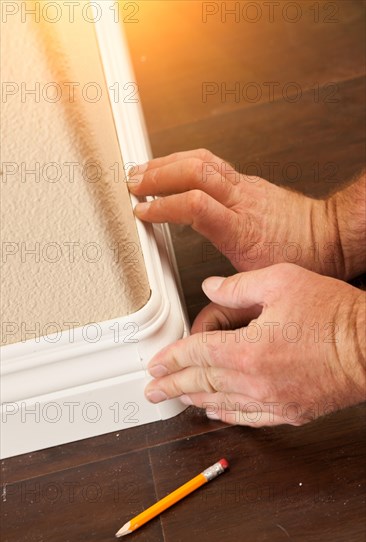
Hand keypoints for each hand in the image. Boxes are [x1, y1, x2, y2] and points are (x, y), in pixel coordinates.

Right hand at [128, 149, 344, 277]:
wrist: (330, 236)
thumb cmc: (301, 257)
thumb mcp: (259, 280)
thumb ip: (228, 291)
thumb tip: (204, 310)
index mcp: (241, 229)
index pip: (194, 206)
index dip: (161, 206)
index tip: (140, 213)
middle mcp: (241, 201)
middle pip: (193, 172)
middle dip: (156, 175)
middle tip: (132, 183)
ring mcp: (245, 187)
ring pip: (202, 160)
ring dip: (167, 162)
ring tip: (144, 170)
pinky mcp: (248, 182)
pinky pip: (212, 162)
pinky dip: (186, 161)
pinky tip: (175, 167)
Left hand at [144, 264, 364, 426]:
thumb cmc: (334, 313)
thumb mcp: (281, 281)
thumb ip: (238, 286)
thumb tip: (210, 288)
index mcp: (249, 349)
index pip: (196, 354)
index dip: (171, 358)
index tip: (155, 364)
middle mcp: (255, 380)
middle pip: (202, 384)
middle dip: (173, 386)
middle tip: (152, 391)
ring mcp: (273, 400)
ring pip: (221, 404)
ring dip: (194, 402)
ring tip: (175, 400)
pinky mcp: (290, 411)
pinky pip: (249, 418)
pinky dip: (227, 416)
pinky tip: (215, 414)